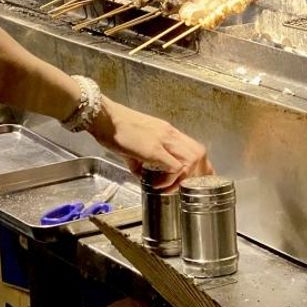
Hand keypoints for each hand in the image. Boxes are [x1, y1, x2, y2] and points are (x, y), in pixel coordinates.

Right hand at [88, 96, 213, 188]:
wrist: (104, 118)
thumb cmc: (116, 129)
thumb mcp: (135, 146)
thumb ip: (143, 161)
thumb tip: (144, 177)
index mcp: (168, 132)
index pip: (194, 147)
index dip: (201, 164)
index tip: (199, 178)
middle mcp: (170, 134)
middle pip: (199, 153)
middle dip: (200, 172)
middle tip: (191, 187)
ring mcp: (164, 140)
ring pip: (191, 159)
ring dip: (185, 178)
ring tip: (172, 188)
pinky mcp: (154, 149)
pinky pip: (174, 166)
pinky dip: (170, 179)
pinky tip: (158, 185)